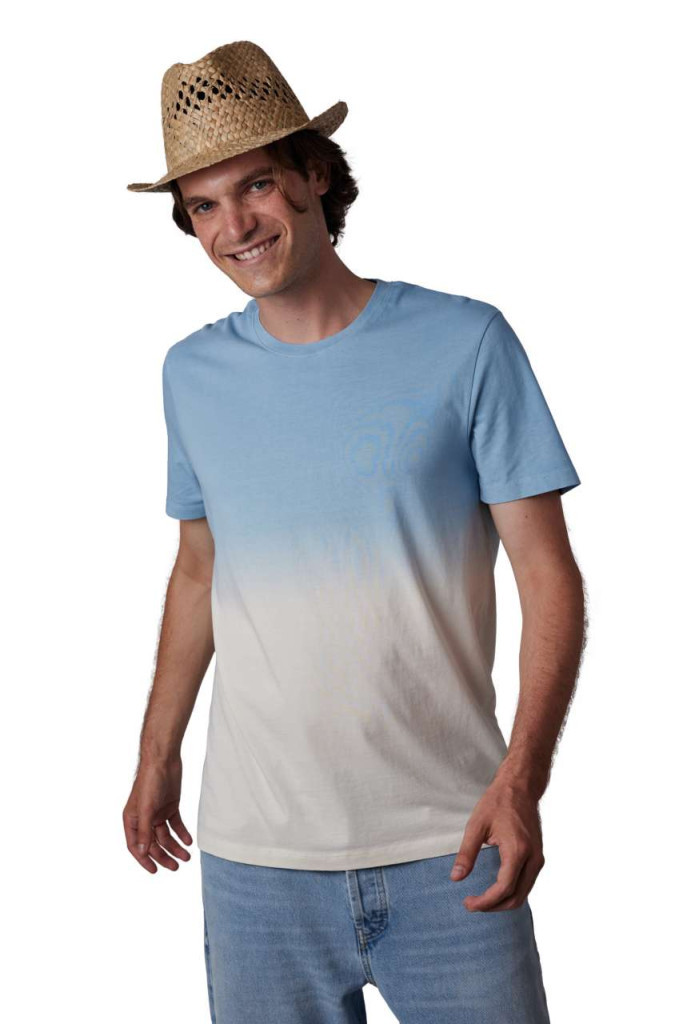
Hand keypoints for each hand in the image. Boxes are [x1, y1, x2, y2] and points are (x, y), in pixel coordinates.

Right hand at [123, 756, 192, 873]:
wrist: (164, 759)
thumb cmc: (150, 781)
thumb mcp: (147, 809)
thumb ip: (145, 831)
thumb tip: (142, 853)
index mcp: (132, 819)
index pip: (135, 846)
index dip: (144, 859)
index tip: (155, 871)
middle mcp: (144, 818)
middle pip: (153, 843)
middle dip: (164, 856)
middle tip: (176, 866)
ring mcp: (157, 813)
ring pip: (166, 836)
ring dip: (175, 846)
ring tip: (186, 857)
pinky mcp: (170, 806)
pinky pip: (176, 825)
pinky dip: (182, 833)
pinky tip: (188, 841)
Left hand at [449, 777, 544, 911]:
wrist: (521, 786)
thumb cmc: (498, 802)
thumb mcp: (476, 825)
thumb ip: (467, 854)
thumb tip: (456, 878)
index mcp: (518, 850)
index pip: (503, 889)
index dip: (485, 902)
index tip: (468, 903)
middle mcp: (533, 858)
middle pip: (516, 897)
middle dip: (493, 906)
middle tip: (472, 904)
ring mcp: (539, 858)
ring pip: (524, 893)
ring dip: (503, 902)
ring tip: (481, 900)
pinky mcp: (538, 857)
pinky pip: (527, 883)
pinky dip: (512, 892)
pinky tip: (495, 889)